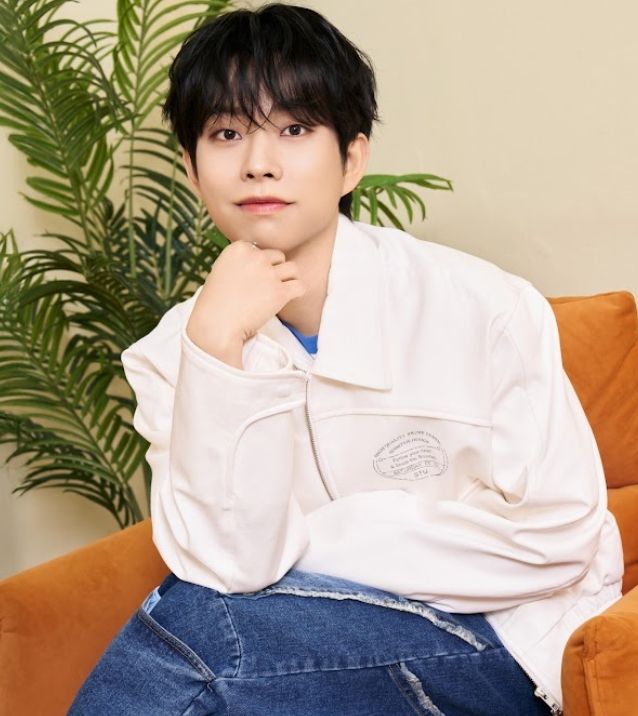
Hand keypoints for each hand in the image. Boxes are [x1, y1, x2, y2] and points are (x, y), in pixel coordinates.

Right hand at [186, 240, 305, 362]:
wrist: (216, 325)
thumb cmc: (215, 303)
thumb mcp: (221, 271)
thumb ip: (240, 262)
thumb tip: (260, 260)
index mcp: (239, 248)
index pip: (261, 249)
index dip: (259, 265)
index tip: (251, 280)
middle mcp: (255, 257)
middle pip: (279, 256)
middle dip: (275, 270)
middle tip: (265, 288)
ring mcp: (269, 274)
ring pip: (293, 269)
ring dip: (288, 280)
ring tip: (278, 292)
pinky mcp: (279, 292)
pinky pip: (300, 286)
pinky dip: (297, 292)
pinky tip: (288, 299)